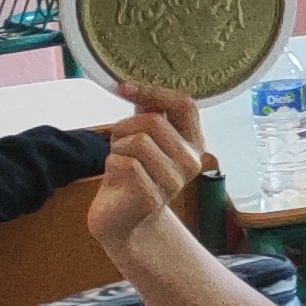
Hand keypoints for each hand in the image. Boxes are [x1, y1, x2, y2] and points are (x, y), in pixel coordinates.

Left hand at [85, 88, 209, 252]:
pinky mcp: (152, 197)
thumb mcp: (144, 139)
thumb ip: (147, 112)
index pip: (185, 104)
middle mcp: (191, 161)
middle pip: (153, 121)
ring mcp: (174, 181)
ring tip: (120, 162)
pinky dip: (111, 166)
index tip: (124, 88)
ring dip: (116, 148)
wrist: (125, 221)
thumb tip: (131, 83)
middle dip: (124, 128)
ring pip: (138, 141)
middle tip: (119, 145)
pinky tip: (116, 179)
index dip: (153, 91)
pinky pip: (124, 164)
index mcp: (194, 142)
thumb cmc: (133, 175)